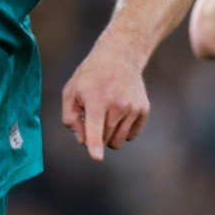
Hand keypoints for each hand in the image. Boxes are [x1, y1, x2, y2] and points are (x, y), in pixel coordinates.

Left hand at [61, 37, 150, 160]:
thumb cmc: (90, 76)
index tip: (97, 158)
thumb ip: (70, 118)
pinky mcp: (144, 110)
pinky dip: (123, 132)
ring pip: (119, 140)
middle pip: (105, 139)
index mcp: (96, 100)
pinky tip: (118, 114)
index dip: (95, 144)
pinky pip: (131, 135)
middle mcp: (118, 105)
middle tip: (93, 116)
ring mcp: (133, 108)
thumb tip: (82, 141)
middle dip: (96, 136)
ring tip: (105, 116)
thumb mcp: (71, 91)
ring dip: (109, 136)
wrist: (119, 57)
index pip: (95, 127)